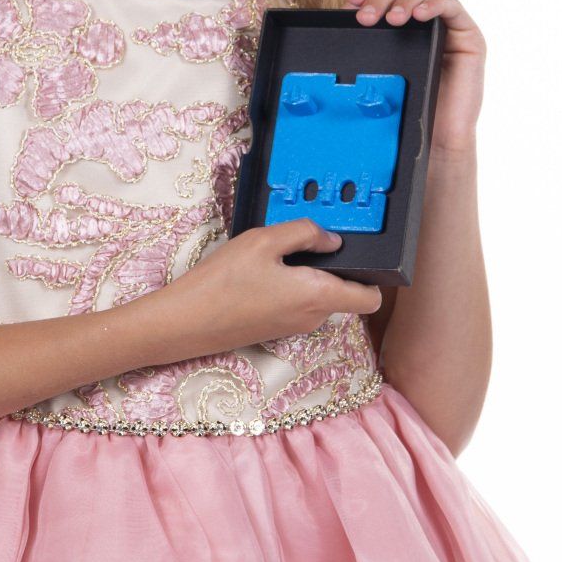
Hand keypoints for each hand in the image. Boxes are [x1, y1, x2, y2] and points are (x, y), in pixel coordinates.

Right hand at [170, 218, 383, 352]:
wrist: (187, 321)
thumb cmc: (224, 280)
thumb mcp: (264, 241)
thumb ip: (305, 233)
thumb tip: (332, 240)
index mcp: (319, 296)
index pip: (370, 299)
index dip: (374, 276)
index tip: (361, 253)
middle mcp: (313, 317)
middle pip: (344, 292)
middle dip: (334, 268)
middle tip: (306, 240)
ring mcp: (295, 326)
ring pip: (319, 297)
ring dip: (309, 275)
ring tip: (277, 252)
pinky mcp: (276, 328)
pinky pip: (299, 304)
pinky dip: (291, 285)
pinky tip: (263, 270)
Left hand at [346, 0, 484, 155]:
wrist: (433, 137)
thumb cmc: (406, 105)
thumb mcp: (378, 67)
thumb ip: (367, 40)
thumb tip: (348, 7)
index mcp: (399, 27)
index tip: (352, 0)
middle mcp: (422, 22)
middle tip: (366, 18)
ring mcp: (446, 26)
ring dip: (404, 2)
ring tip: (392, 20)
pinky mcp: (468, 35)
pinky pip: (452, 6)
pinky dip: (434, 5)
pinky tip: (419, 14)